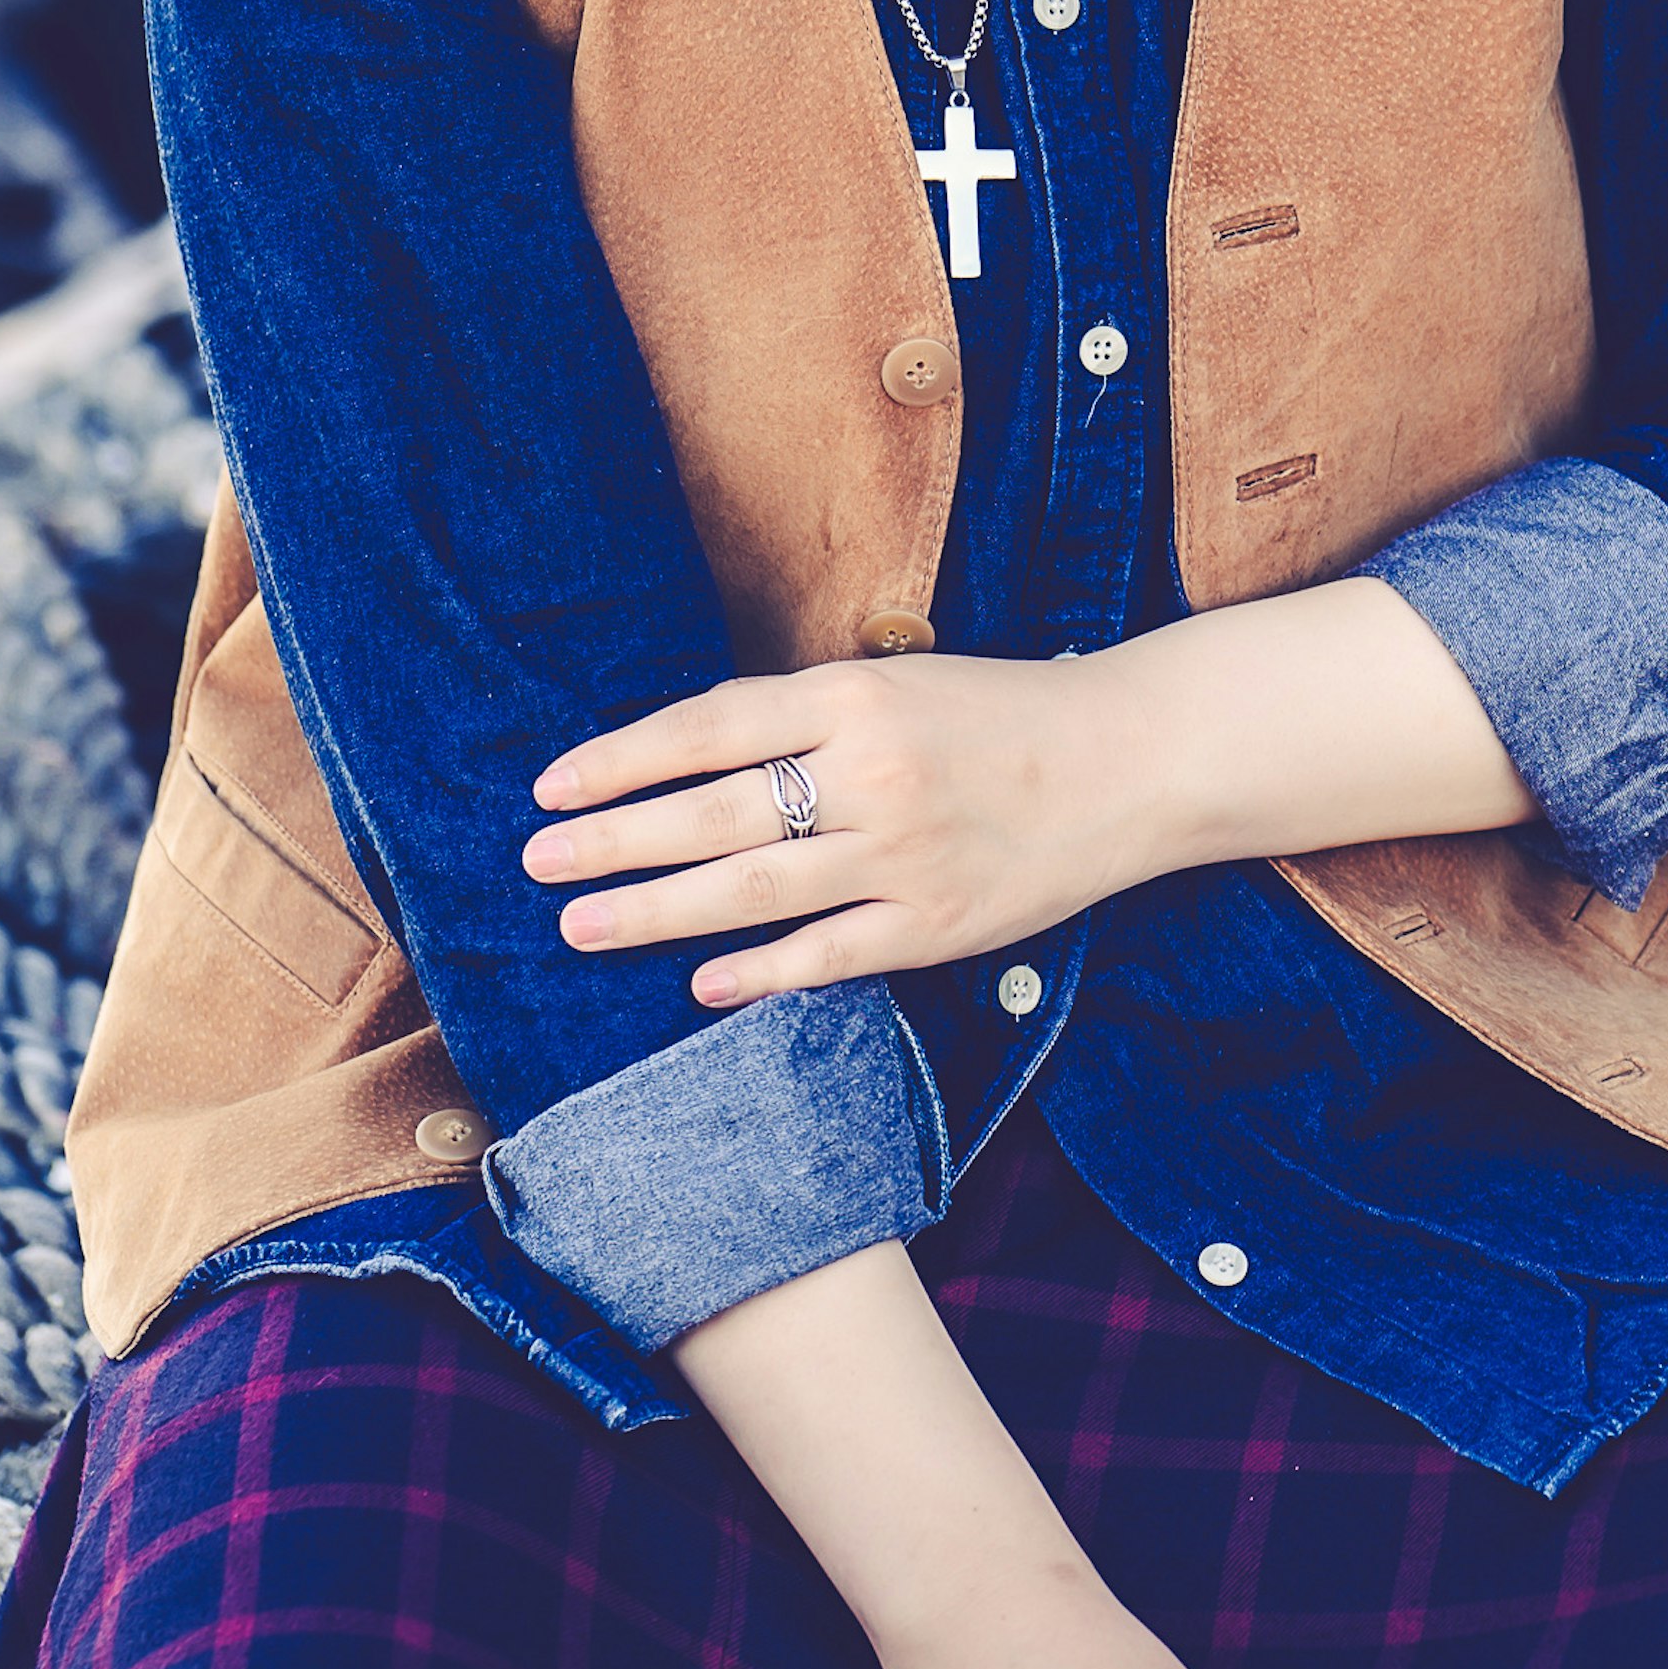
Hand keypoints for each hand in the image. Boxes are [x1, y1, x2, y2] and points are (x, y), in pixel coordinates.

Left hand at [527, 587, 1532, 1012]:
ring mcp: (902, 854)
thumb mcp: (900, 682)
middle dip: (614, 842)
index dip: (623, 759)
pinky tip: (698, 986)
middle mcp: (871, 772)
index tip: (551, 787)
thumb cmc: (1000, 714)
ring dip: (657, 911)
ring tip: (581, 925)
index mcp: (854, 696)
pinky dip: (758, 973)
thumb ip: (803, 714)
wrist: (1130, 760)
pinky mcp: (936, 924)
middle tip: (537, 864)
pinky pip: (826, 956)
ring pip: (753, 889)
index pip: (708, 727)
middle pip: (713, 813)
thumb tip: (687, 752)